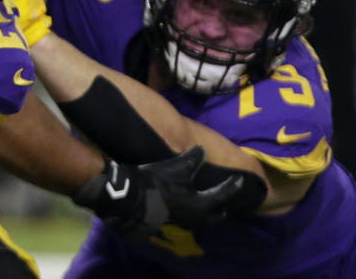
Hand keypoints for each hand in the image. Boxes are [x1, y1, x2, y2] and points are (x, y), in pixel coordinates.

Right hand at [73, 147, 245, 239]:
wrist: (131, 198)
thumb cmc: (157, 183)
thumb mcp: (176, 167)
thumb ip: (192, 159)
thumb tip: (203, 149)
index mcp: (201, 204)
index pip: (223, 195)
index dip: (232, 186)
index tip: (240, 179)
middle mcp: (196, 216)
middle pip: (216, 213)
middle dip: (223, 205)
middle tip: (226, 197)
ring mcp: (183, 220)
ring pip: (203, 218)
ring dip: (209, 210)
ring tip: (209, 201)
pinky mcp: (170, 220)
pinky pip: (191, 217)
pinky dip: (195, 211)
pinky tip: (188, 203)